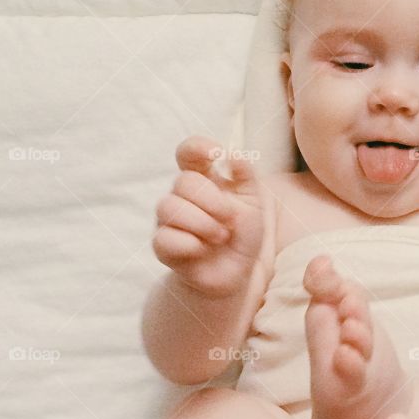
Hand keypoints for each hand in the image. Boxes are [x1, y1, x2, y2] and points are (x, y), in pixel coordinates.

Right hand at [152, 135, 266, 296]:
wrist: (238, 271)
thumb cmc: (242, 233)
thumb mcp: (254, 201)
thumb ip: (245, 174)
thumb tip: (233, 153)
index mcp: (204, 179)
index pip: (188, 152)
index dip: (197, 147)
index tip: (216, 153)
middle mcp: (182, 196)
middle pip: (183, 182)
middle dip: (213, 201)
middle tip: (230, 219)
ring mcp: (169, 220)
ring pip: (169, 207)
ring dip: (203, 223)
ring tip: (221, 236)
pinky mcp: (163, 246)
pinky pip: (165, 237)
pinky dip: (190, 243)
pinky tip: (203, 249)